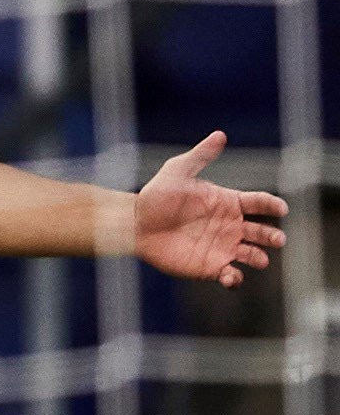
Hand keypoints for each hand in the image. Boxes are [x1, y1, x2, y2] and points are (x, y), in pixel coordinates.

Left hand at [136, 131, 288, 287]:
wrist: (134, 225)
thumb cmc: (156, 197)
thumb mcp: (177, 172)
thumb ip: (200, 157)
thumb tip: (220, 135)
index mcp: (228, 202)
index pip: (259, 203)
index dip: (272, 205)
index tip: (280, 208)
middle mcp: (230, 226)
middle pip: (261, 231)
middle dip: (273, 236)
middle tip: (277, 240)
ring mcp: (222, 247)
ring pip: (251, 254)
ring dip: (259, 257)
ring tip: (259, 259)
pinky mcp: (209, 267)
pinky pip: (230, 276)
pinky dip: (235, 279)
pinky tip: (231, 276)